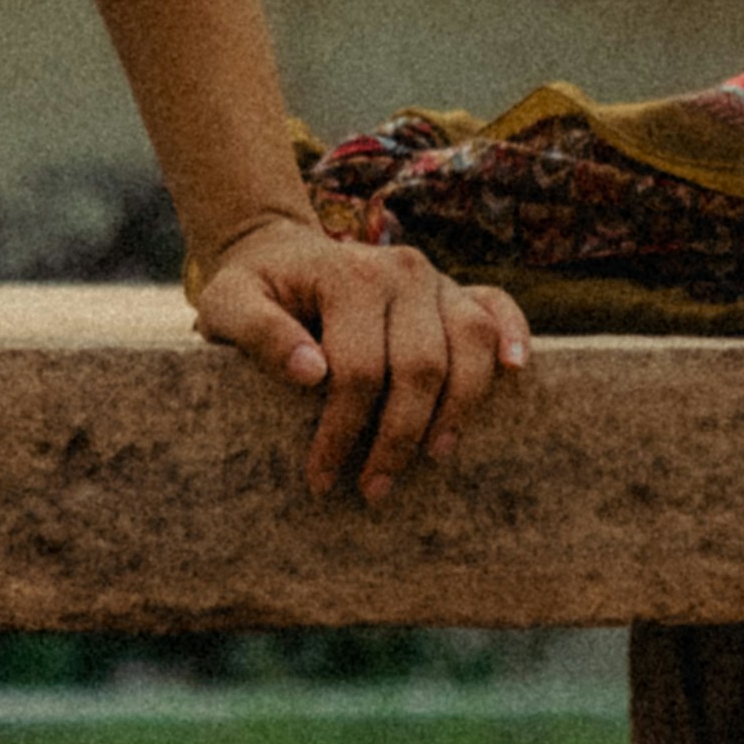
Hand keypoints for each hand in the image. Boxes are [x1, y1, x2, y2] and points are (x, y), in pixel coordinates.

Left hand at [186, 214, 529, 503]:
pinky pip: (498, 305)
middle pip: (421, 366)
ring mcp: (435, 277)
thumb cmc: (253, 290)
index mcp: (349, 275)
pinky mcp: (455, 288)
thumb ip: (258, 334)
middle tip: (374, 488)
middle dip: (399, 437)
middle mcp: (401, 270)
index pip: (358, 369)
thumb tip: (312, 374)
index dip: (342, 431)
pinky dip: (514, 334)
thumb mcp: (226, 305)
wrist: (279, 255)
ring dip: (458, 409)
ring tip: (433, 458)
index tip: (323, 477)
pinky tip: (516, 371)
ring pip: (471, 344)